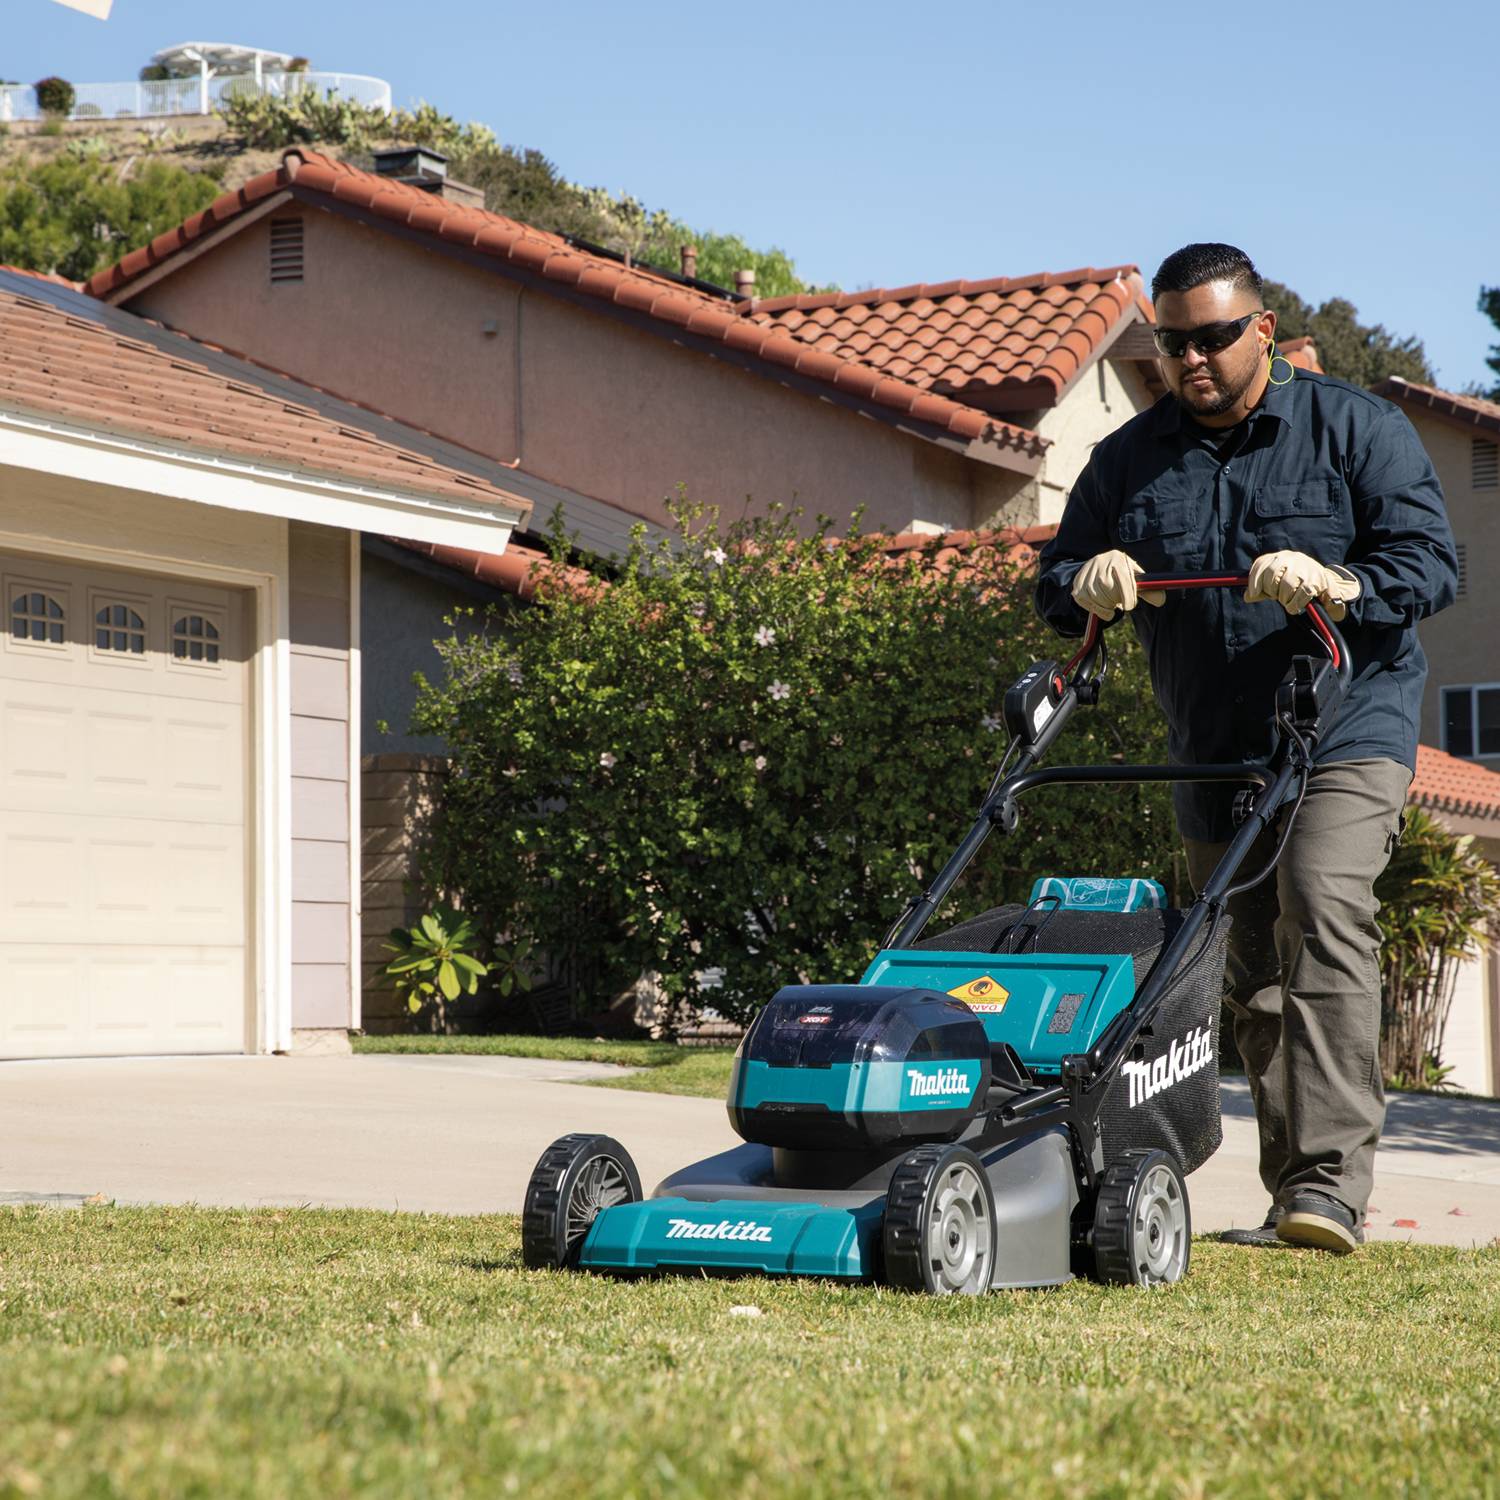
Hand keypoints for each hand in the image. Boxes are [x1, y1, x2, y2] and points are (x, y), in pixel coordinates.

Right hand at [1071, 550, 1165, 618]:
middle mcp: (1101, 562)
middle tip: (1119, 605)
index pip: (1123, 579)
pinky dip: (1095, 608)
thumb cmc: (1121, 575)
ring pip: (1096, 596)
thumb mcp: (1135, 578)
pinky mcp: (1078, 583)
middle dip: (1115, 601)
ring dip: (1105, 606)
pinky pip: (1085, 600)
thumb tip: (1160, 601)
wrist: (1097, 568)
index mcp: (1118, 558)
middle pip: (1108, 589)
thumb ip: (1148, 590)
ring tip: (1111, 605)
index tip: (1128, 606)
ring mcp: (1087, 572)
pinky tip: (1102, 607)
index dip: (1127, 596)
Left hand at [1245, 551, 1360, 620]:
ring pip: (1287, 584)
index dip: (1254, 580)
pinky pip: (1302, 593)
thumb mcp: (1276, 585)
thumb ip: (1261, 591)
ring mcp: (1305, 566)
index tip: (1253, 594)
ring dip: (1284, 598)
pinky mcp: (1317, 579)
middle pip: (1272, 573)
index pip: (1261, 564)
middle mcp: (1291, 558)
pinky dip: (1295, 604)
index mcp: (1279, 557)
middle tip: (1276, 597)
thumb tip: (1247, 596)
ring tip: (1288, 602)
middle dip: (1271, 590)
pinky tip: (1294, 606)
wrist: (1325, 584)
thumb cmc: (1294, 585)